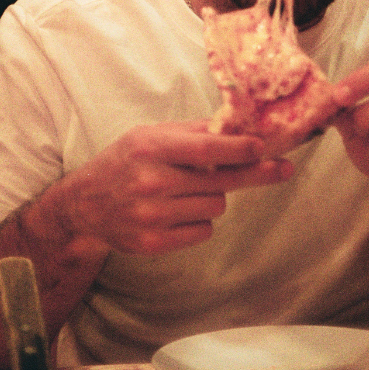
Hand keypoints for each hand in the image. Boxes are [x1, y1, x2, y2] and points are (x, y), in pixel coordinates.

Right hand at [54, 121, 293, 254]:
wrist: (84, 205)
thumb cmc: (125, 161)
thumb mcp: (150, 135)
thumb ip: (192, 131)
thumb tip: (238, 126)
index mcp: (151, 148)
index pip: (204, 148)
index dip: (238, 148)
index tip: (263, 147)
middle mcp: (151, 182)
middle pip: (220, 181)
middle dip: (253, 173)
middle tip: (283, 168)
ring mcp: (152, 216)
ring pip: (216, 207)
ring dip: (214, 197)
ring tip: (189, 190)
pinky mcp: (154, 243)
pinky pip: (203, 231)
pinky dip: (200, 221)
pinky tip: (179, 211)